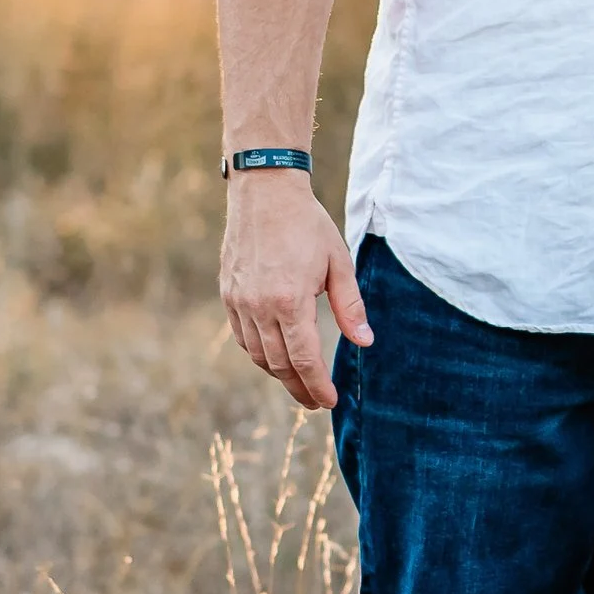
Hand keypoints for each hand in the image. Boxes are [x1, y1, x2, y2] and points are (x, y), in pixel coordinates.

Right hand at [220, 175, 372, 411]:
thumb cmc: (307, 224)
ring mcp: (240, 302)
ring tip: (298, 382)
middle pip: (280, 364)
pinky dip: (258, 354)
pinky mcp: (228, 294)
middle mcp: (260, 307)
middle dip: (299, 388)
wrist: (264, 191)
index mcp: (290, 301)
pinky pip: (242, 338)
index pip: (305, 359)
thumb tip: (364, 342)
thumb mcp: (339, 262)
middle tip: (315, 402)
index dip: (318, 386)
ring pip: (258, 355)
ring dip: (279, 374)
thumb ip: (350, 306)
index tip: (328, 402)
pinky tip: (274, 356)